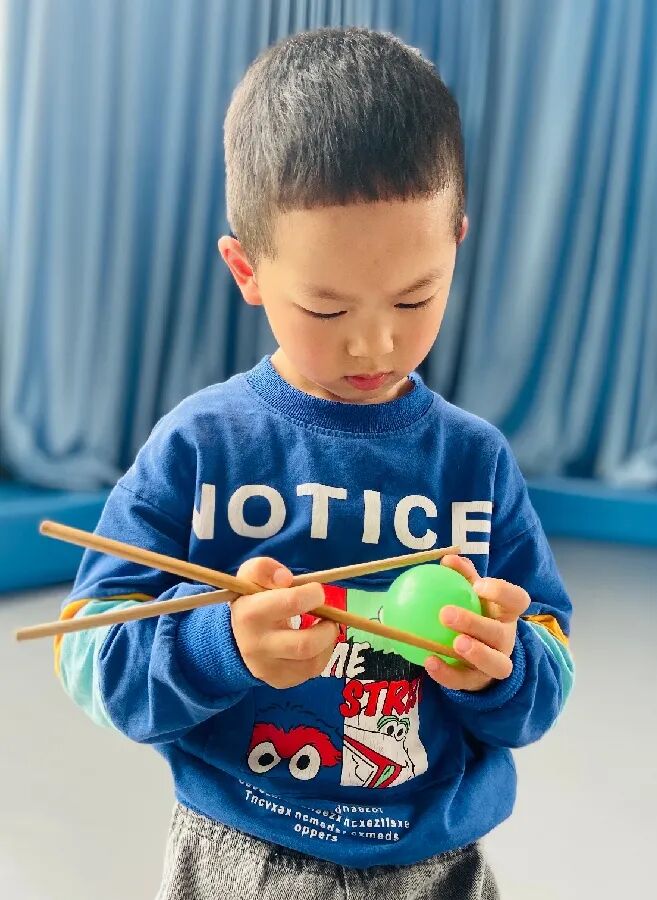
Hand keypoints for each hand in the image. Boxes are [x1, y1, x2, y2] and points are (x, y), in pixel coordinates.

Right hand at [231, 557, 338, 688]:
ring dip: (328, 643)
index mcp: (251, 614)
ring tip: (326, 628)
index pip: (292, 603)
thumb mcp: (249, 576)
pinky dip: (323, 655)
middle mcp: (257, 645)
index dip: (313, 594)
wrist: (234, 636)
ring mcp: (268, 668)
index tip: (316, 591)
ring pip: (312, 663)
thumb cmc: (250, 600)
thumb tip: (286, 578)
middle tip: (330, 617)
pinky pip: (311, 672)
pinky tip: (318, 643)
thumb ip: (265, 568)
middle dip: (327, 629)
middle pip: (305, 644)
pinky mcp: (278, 680)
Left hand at [425, 555, 529, 691]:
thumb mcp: (471, 595)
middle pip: (498, 634)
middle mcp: (505, 640)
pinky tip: (428, 661)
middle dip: (475, 624)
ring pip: (495, 664)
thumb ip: (462, 576)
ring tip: (454, 644)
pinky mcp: (479, 683)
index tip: (477, 585)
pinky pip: (465, 681)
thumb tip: (447, 559)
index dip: (502, 592)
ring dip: (475, 653)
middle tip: (445, 613)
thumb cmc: (475, 614)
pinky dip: (447, 673)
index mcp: (507, 614)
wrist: (479, 656)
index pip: (517, 600)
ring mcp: (496, 663)